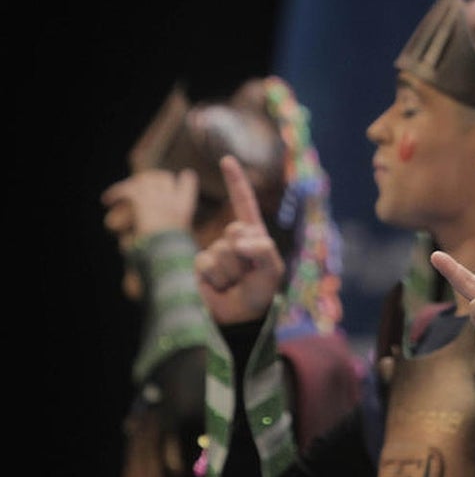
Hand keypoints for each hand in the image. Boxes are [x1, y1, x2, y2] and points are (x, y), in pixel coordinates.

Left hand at [101, 168, 198, 251]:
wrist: (165, 255)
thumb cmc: (168, 254)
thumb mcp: (175, 240)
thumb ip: (169, 229)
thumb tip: (154, 233)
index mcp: (184, 209)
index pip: (187, 182)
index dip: (184, 179)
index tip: (185, 175)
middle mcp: (172, 200)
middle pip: (162, 177)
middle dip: (151, 178)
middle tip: (140, 186)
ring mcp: (158, 199)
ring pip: (144, 180)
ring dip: (132, 184)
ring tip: (121, 193)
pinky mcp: (143, 201)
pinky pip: (128, 191)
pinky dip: (116, 193)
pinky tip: (107, 200)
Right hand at [194, 155, 283, 323]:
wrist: (241, 316)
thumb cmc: (260, 290)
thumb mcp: (273, 270)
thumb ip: (264, 250)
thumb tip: (238, 240)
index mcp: (252, 233)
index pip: (244, 203)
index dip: (235, 181)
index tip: (227, 160)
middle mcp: (232, 238)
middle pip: (236, 232)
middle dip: (246, 255)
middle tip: (248, 273)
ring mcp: (214, 251)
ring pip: (222, 252)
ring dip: (233, 272)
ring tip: (236, 282)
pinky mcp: (199, 266)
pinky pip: (208, 264)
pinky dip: (219, 279)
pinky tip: (221, 287)